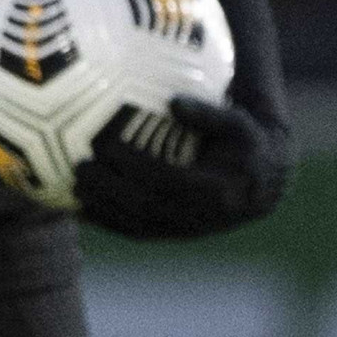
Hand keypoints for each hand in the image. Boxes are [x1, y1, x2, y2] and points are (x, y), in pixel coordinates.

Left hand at [73, 92, 288, 239]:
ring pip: (136, 224)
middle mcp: (197, 216)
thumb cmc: (246, 144)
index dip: (135, 166)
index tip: (107, 147)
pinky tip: (82, 209)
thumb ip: (209, 114)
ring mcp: (184, 230)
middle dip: (109, 190)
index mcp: (213, 190)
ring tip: (74, 186)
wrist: (261, 186)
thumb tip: (174, 102)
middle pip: (144, 206)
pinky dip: (108, 222)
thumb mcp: (238, 124)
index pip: (166, 179)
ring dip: (103, 208)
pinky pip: (136, 231)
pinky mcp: (174, 235)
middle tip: (80, 167)